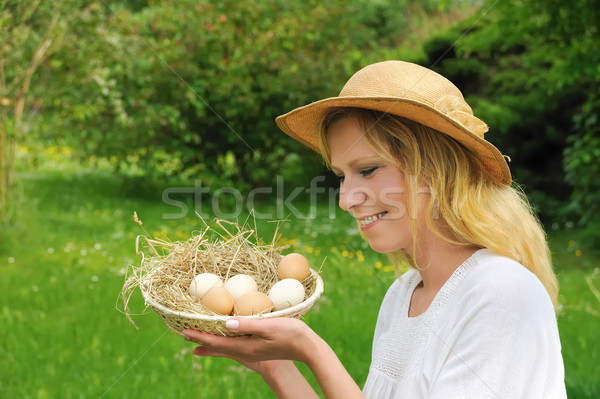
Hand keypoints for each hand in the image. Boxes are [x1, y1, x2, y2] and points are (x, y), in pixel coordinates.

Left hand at [181, 317, 315, 373]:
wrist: (307, 348)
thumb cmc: (290, 334)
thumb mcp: (269, 327)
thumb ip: (247, 325)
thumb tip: (225, 323)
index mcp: (245, 347)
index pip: (216, 342)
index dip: (199, 336)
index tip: (184, 331)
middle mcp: (246, 350)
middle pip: (217, 346)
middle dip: (200, 339)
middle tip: (184, 334)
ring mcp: (252, 350)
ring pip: (225, 346)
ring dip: (210, 341)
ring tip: (197, 340)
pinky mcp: (258, 348)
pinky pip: (234, 344)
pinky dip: (224, 341)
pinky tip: (226, 337)